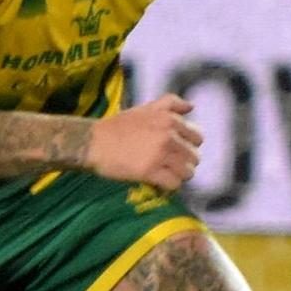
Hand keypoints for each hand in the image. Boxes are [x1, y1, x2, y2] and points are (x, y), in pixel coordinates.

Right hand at [85, 95, 202, 189]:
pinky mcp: (150, 172)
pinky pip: (173, 184)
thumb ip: (171, 103)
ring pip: (187, 172)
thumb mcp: (145, 108)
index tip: (175, 151)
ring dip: (177, 176)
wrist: (93, 142)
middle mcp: (169, 136)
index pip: (197, 138)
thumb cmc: (117, 126)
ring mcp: (160, 154)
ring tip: (165, 175)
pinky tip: (159, 183)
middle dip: (183, 163)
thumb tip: (192, 107)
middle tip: (168, 166)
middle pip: (193, 157)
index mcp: (170, 120)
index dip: (187, 146)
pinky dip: (168, 187)